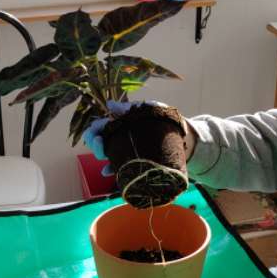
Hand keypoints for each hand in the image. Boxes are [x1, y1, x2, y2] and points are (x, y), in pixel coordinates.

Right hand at [82, 100, 196, 175]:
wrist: (183, 137)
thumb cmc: (165, 119)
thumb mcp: (149, 109)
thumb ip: (129, 108)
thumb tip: (109, 105)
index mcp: (120, 122)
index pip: (99, 127)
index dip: (93, 132)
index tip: (97, 136)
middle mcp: (119, 137)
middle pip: (98, 141)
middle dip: (95, 144)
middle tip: (101, 147)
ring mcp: (125, 151)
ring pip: (106, 154)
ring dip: (101, 156)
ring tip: (104, 158)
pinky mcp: (133, 163)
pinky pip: (118, 168)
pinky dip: (111, 170)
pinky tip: (108, 172)